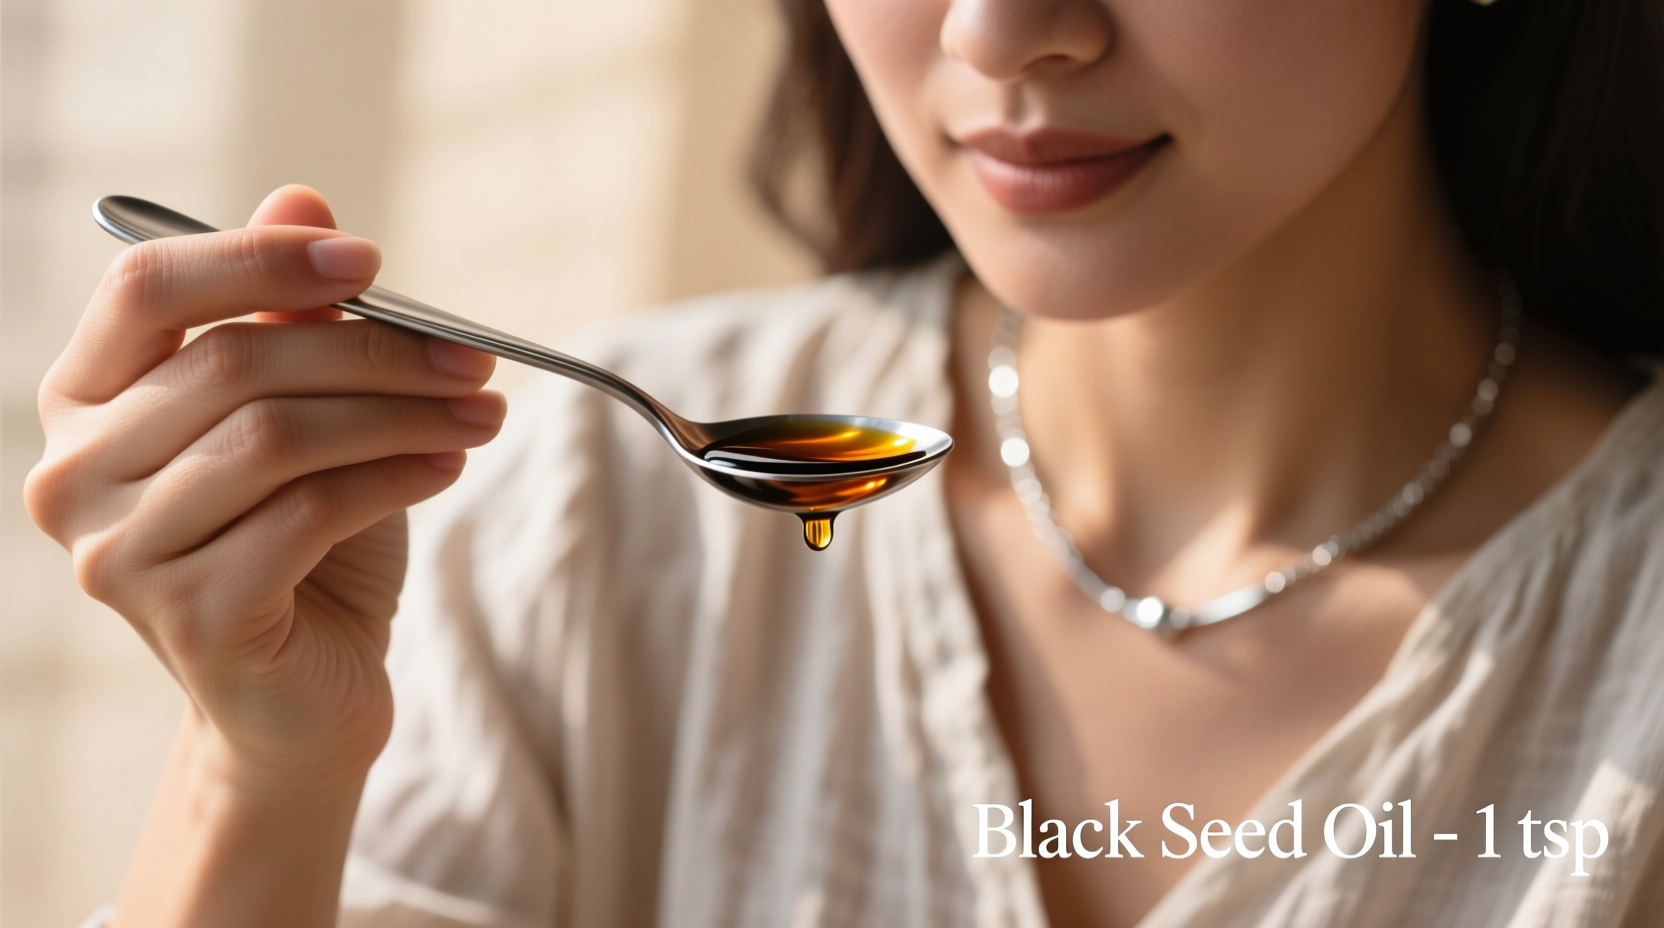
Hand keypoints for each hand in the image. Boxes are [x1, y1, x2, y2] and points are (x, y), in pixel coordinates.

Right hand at [25, 185, 504, 786]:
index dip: (260, 258)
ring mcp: (117, 554)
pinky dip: (395, 478)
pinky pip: (307, 514)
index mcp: (84, 400)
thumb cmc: (302, 543)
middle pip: (231, 364)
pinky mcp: (186, 616)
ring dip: (400, 414)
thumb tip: (303, 196)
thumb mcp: (302, 415)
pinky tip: (448, 467)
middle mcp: (73, 474)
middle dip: (374, 350)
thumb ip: (286, 317)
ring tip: (481, 416)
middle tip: (473, 360)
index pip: (146, 287)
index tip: (372, 258)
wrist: (304, 696)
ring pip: (275, 438)